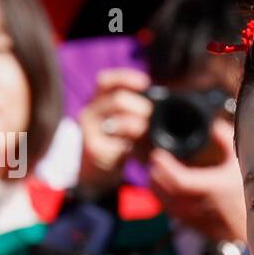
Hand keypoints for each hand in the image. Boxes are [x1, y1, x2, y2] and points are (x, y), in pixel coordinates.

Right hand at [78, 68, 152, 195]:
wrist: (96, 176)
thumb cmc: (118, 146)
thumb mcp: (128, 125)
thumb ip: (139, 113)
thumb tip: (165, 102)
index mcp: (98, 102)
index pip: (106, 81)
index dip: (126, 78)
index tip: (146, 83)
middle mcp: (90, 112)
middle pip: (118, 99)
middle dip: (141, 108)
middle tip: (150, 120)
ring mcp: (88, 130)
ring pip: (118, 122)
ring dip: (137, 126)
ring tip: (142, 135)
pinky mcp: (92, 149)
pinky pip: (117, 143)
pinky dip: (130, 147)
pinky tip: (131, 151)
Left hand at [147, 117, 246, 242]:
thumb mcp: (244, 161)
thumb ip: (227, 141)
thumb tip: (213, 125)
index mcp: (212, 188)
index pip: (177, 180)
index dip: (163, 167)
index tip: (157, 155)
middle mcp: (203, 206)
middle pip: (166, 194)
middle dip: (155, 177)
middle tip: (153, 164)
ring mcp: (201, 220)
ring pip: (169, 207)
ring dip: (159, 191)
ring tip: (155, 177)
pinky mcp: (202, 229)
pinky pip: (177, 216)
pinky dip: (168, 203)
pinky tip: (169, 195)